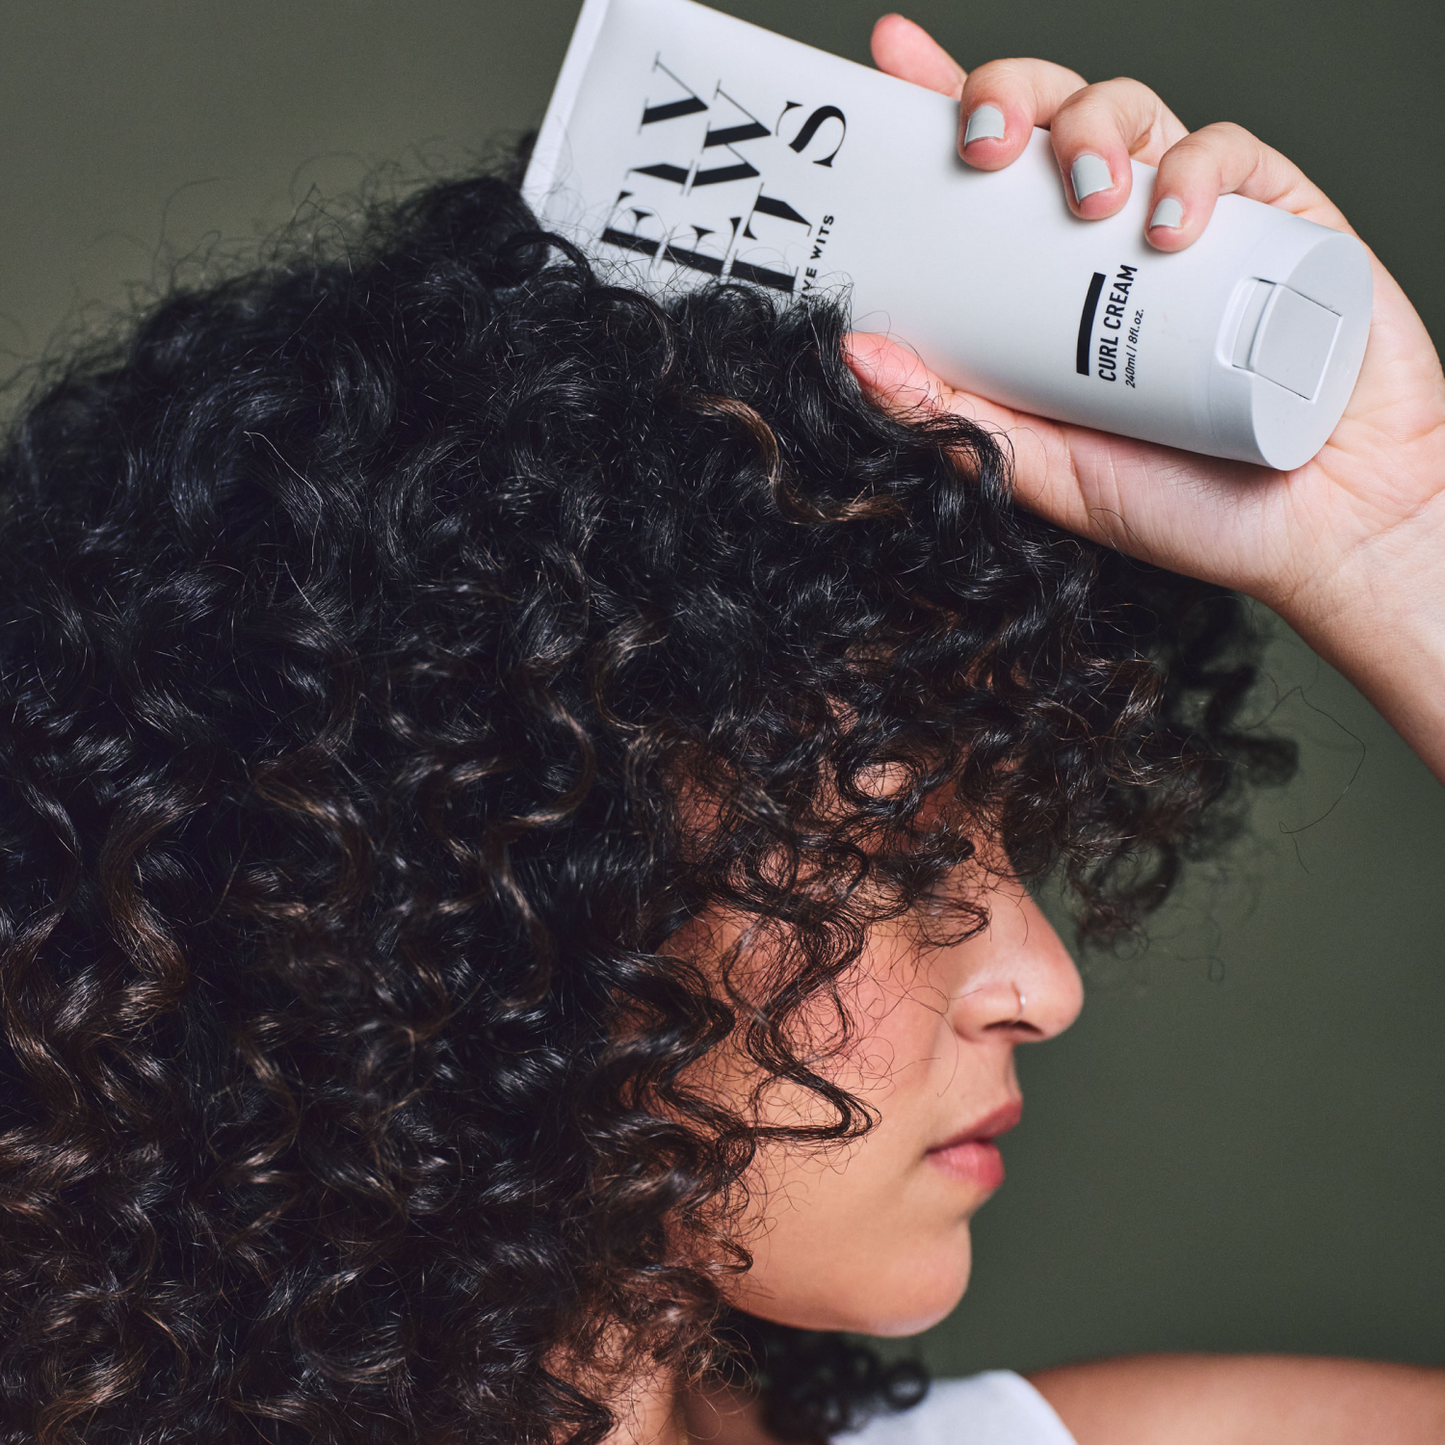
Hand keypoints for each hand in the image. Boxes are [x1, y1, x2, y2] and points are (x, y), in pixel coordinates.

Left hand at [849, 16, 1444, 782]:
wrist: (1322, 525)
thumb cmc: (1186, 504)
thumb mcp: (1046, 468)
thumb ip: (954, 416)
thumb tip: (854, 357)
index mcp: (1049, 287)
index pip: (987, 179)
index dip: (942, 103)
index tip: (891, 58)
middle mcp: (1112, 242)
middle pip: (1051, 118)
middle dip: (1009, 100)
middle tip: (983, 149)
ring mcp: (1196, 222)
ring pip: (1131, 110)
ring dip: (1092, 132)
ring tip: (1088, 200)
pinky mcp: (1277, 219)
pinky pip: (1228, 151)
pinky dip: (1193, 171)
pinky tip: (1169, 226)